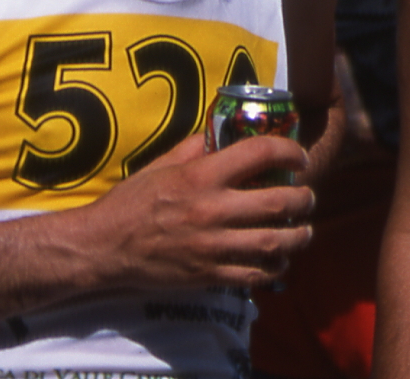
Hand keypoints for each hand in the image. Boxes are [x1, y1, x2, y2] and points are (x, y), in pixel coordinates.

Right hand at [80, 131, 316, 290]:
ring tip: (303, 230)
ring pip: (275, 242)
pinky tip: (279, 259)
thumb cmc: (130, 202)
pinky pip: (255, 274)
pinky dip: (275, 267)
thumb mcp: (161, 164)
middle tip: (307, 197)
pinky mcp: (208, 275)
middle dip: (304, 198)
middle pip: (279, 202)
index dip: (290, 151)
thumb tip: (224, 133)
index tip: (299, 157)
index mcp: (201, 176)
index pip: (260, 153)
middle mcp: (211, 209)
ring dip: (299, 235)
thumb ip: (196, 148)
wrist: (102, 248)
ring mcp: (212, 246)